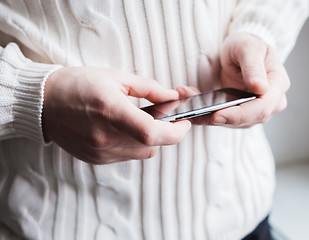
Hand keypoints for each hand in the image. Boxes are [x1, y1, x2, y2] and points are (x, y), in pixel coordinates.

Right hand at [42, 67, 190, 163]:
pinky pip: (126, 156)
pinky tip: (124, 130)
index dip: (176, 131)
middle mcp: (105, 137)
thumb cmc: (78, 84)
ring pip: (141, 153)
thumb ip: (149, 88)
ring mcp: (99, 152)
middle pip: (152, 146)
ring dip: (150, 140)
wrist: (44, 102)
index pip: (153, 133)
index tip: (185, 123)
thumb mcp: (116, 77)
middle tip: (164, 118)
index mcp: (111, 111)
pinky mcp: (96, 159)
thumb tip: (172, 96)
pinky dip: (133, 145)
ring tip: (140, 121)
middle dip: (165, 134)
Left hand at [191, 32, 289, 126]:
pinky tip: (192, 108)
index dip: (239, 114)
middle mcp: (270, 102)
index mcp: (277, 85)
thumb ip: (254, 67)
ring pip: (233, 123)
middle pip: (248, 119)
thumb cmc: (248, 45)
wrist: (242, 51)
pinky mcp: (240, 112)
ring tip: (189, 110)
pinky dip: (206, 115)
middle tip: (196, 115)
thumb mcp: (249, 48)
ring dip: (209, 118)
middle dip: (220, 119)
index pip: (261, 107)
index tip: (217, 115)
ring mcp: (255, 110)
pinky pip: (224, 118)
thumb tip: (261, 89)